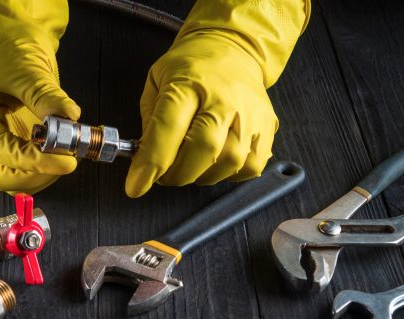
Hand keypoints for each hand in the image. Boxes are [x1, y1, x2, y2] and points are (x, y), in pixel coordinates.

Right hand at [0, 0, 79, 193]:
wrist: (7, 36)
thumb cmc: (5, 46)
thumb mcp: (27, 68)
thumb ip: (47, 97)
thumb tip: (69, 119)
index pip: (0, 151)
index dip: (35, 161)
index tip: (66, 160)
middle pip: (3, 176)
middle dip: (38, 173)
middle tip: (68, 160)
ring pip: (14, 178)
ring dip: (43, 173)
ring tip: (66, 152)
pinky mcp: (6, 147)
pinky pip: (23, 170)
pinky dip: (44, 167)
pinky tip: (59, 152)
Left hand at [125, 0, 309, 197]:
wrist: (233, 48)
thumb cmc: (191, 67)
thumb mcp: (157, 81)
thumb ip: (149, 120)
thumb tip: (146, 160)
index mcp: (189, 84)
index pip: (168, 129)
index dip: (150, 164)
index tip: (136, 185)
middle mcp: (223, 98)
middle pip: (203, 150)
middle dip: (177, 174)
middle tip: (164, 175)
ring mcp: (250, 113)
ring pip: (229, 162)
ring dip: (201, 176)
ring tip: (189, 165)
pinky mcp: (267, 127)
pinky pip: (250, 166)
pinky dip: (228, 174)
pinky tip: (214, 163)